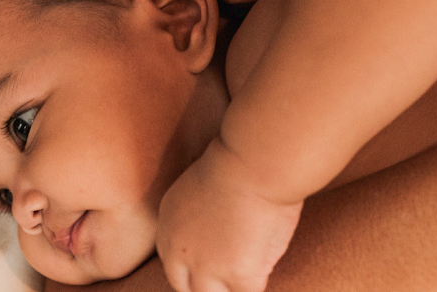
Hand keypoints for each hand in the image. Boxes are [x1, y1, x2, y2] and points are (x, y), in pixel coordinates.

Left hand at [156, 140, 302, 291]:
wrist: (255, 159)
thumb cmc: (242, 158)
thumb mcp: (204, 185)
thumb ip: (204, 214)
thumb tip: (224, 229)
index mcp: (168, 224)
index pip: (174, 263)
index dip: (195, 269)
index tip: (216, 266)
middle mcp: (178, 250)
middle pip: (186, 288)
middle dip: (208, 286)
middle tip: (229, 276)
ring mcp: (206, 267)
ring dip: (230, 288)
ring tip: (246, 274)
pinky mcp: (236, 276)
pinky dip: (259, 285)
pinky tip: (268, 269)